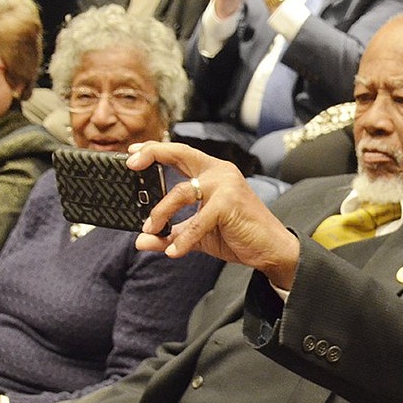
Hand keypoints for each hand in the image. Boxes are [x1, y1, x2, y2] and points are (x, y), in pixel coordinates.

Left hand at [126, 141, 301, 289]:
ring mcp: (226, 186)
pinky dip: (184, 239)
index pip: (180, 153)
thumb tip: (141, 240)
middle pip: (180, 153)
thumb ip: (171, 233)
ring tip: (151, 230)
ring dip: (161, 213)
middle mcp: (219, 172)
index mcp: (213, 173)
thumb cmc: (238, 235)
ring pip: (181, 192)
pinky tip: (175, 252)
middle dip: (152, 154)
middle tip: (131, 165)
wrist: (271, 250)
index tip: (132, 152)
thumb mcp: (198, 234)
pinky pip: (197, 221)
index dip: (156, 150)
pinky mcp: (229, 204)